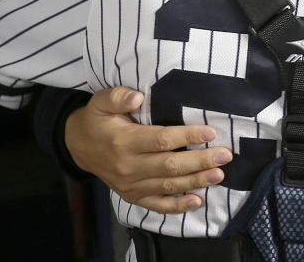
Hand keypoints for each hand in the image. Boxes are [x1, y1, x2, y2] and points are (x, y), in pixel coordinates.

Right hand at [65, 86, 230, 212]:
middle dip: (200, 161)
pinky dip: (177, 206)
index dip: (187, 136)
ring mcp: (130, 185)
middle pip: (170, 166)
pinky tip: (197, 201)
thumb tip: (138, 97)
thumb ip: (118, 96)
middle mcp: (128, 166)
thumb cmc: (97, 119)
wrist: (78, 146)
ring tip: (219, 175)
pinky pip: (157, 204)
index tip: (210, 131)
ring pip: (167, 186)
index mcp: (123, 141)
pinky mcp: (132, 196)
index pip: (161, 140)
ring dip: (195, 181)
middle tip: (225, 155)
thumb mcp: (100, 101)